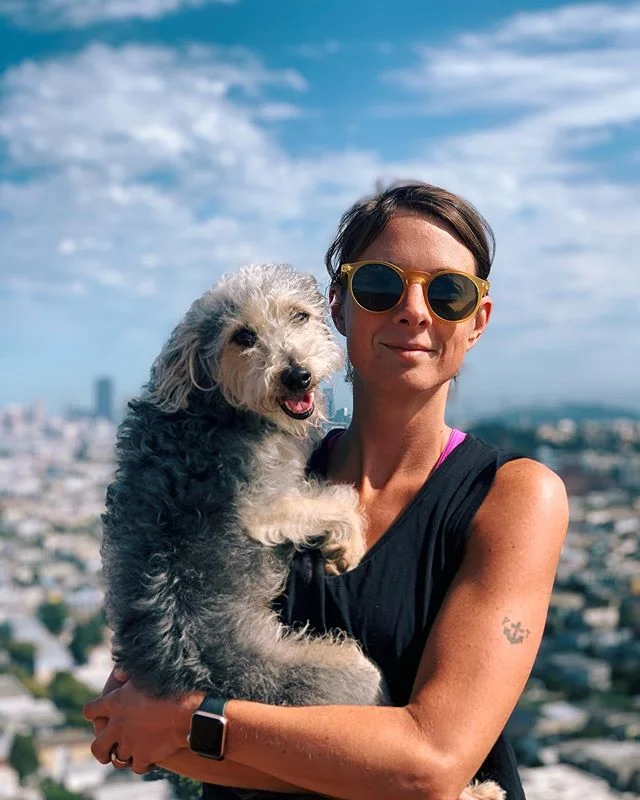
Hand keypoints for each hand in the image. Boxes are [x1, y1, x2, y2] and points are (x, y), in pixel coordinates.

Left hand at [83, 679, 203, 773]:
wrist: (191, 710)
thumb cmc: (173, 685)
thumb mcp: (147, 672)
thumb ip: (128, 673)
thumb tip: (118, 674)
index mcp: (115, 703)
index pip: (90, 711)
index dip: (93, 711)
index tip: (96, 713)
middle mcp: (117, 726)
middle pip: (97, 746)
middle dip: (100, 749)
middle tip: (105, 750)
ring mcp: (129, 743)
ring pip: (117, 758)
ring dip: (123, 754)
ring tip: (130, 752)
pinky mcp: (143, 756)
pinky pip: (136, 767)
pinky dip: (141, 763)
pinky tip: (148, 757)